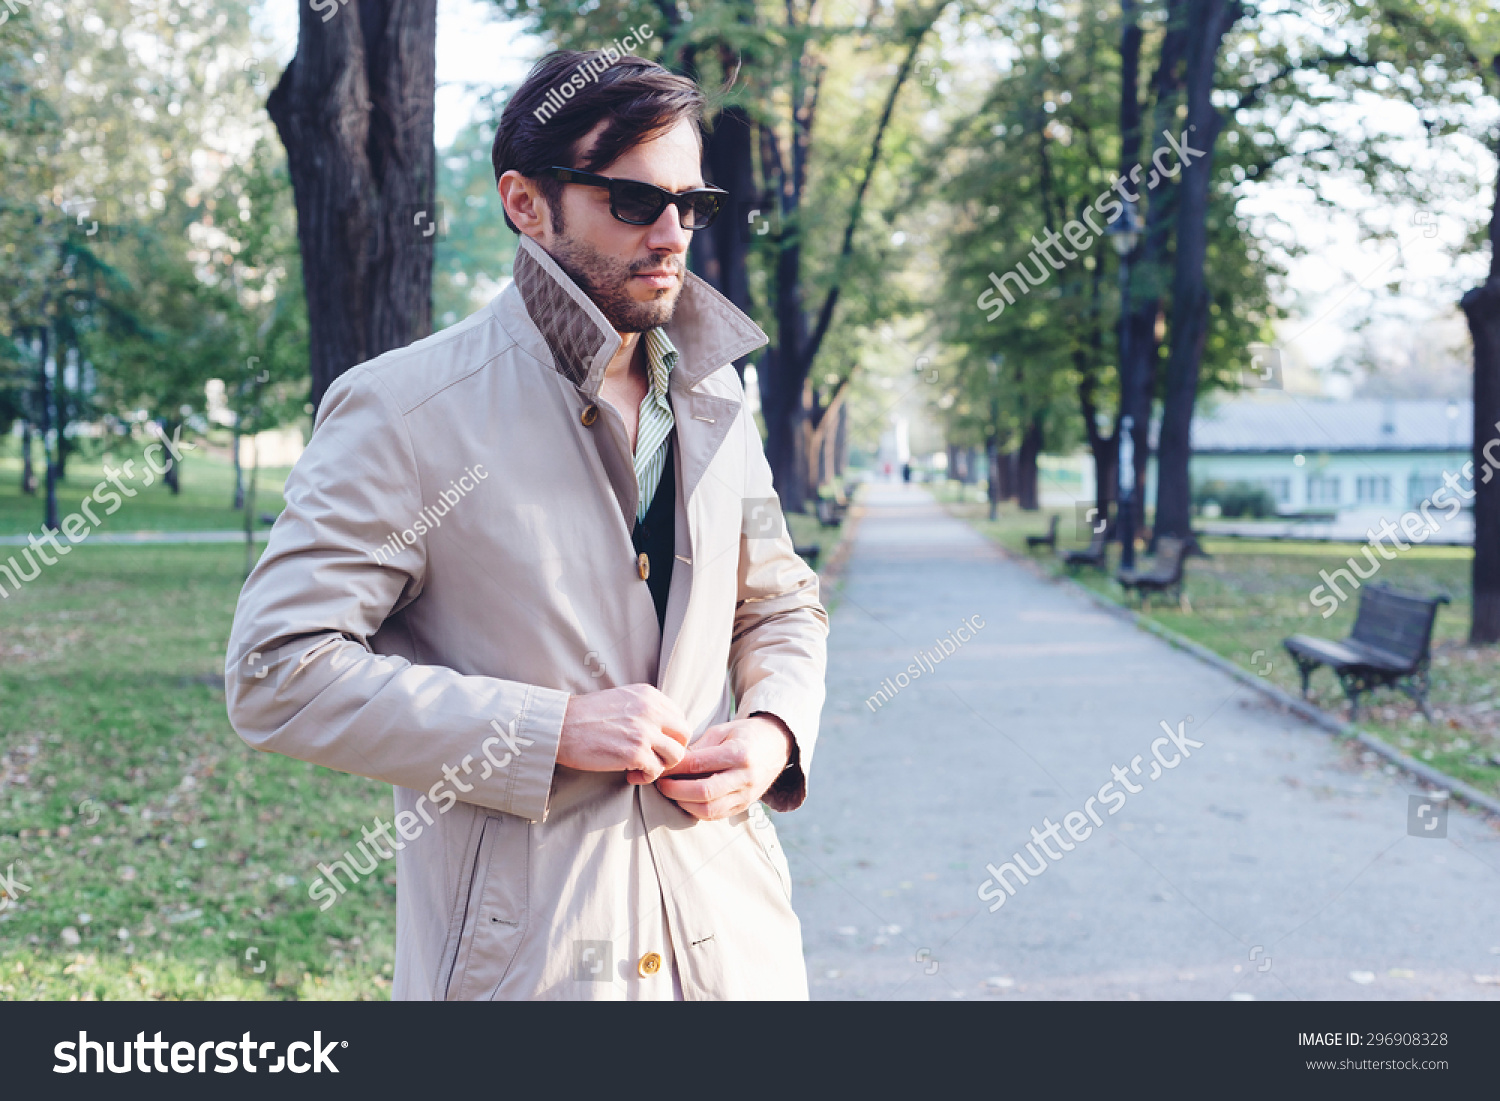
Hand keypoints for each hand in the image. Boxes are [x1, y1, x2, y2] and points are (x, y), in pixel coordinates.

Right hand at [558, 684, 691, 784]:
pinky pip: (656, 772)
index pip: (680, 718)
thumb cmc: (587, 715)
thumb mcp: (622, 699)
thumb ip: (646, 708)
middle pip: (684, 736)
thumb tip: (664, 728)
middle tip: (655, 759)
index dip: (671, 736)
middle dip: (672, 751)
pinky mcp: (634, 753)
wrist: (559, 726)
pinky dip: (645, 778)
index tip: (656, 745)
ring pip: (675, 756)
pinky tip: (630, 776)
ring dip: (661, 766)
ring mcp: (644, 732)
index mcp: (649, 696)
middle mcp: (651, 711)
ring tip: (641, 768)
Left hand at [655, 714, 792, 820]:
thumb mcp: (723, 731)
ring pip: (709, 810)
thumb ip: (699, 748)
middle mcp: (745, 777)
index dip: (675, 768)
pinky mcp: (744, 806)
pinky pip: (716, 815)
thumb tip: (673, 763)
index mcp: (739, 753)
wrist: (777, 746)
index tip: (661, 766)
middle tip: (660, 783)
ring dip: (684, 803)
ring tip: (671, 792)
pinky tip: (686, 800)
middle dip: (675, 790)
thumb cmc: (745, 734)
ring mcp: (746, 795)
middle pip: (703, 792)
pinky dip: (696, 811)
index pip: (699, 765)